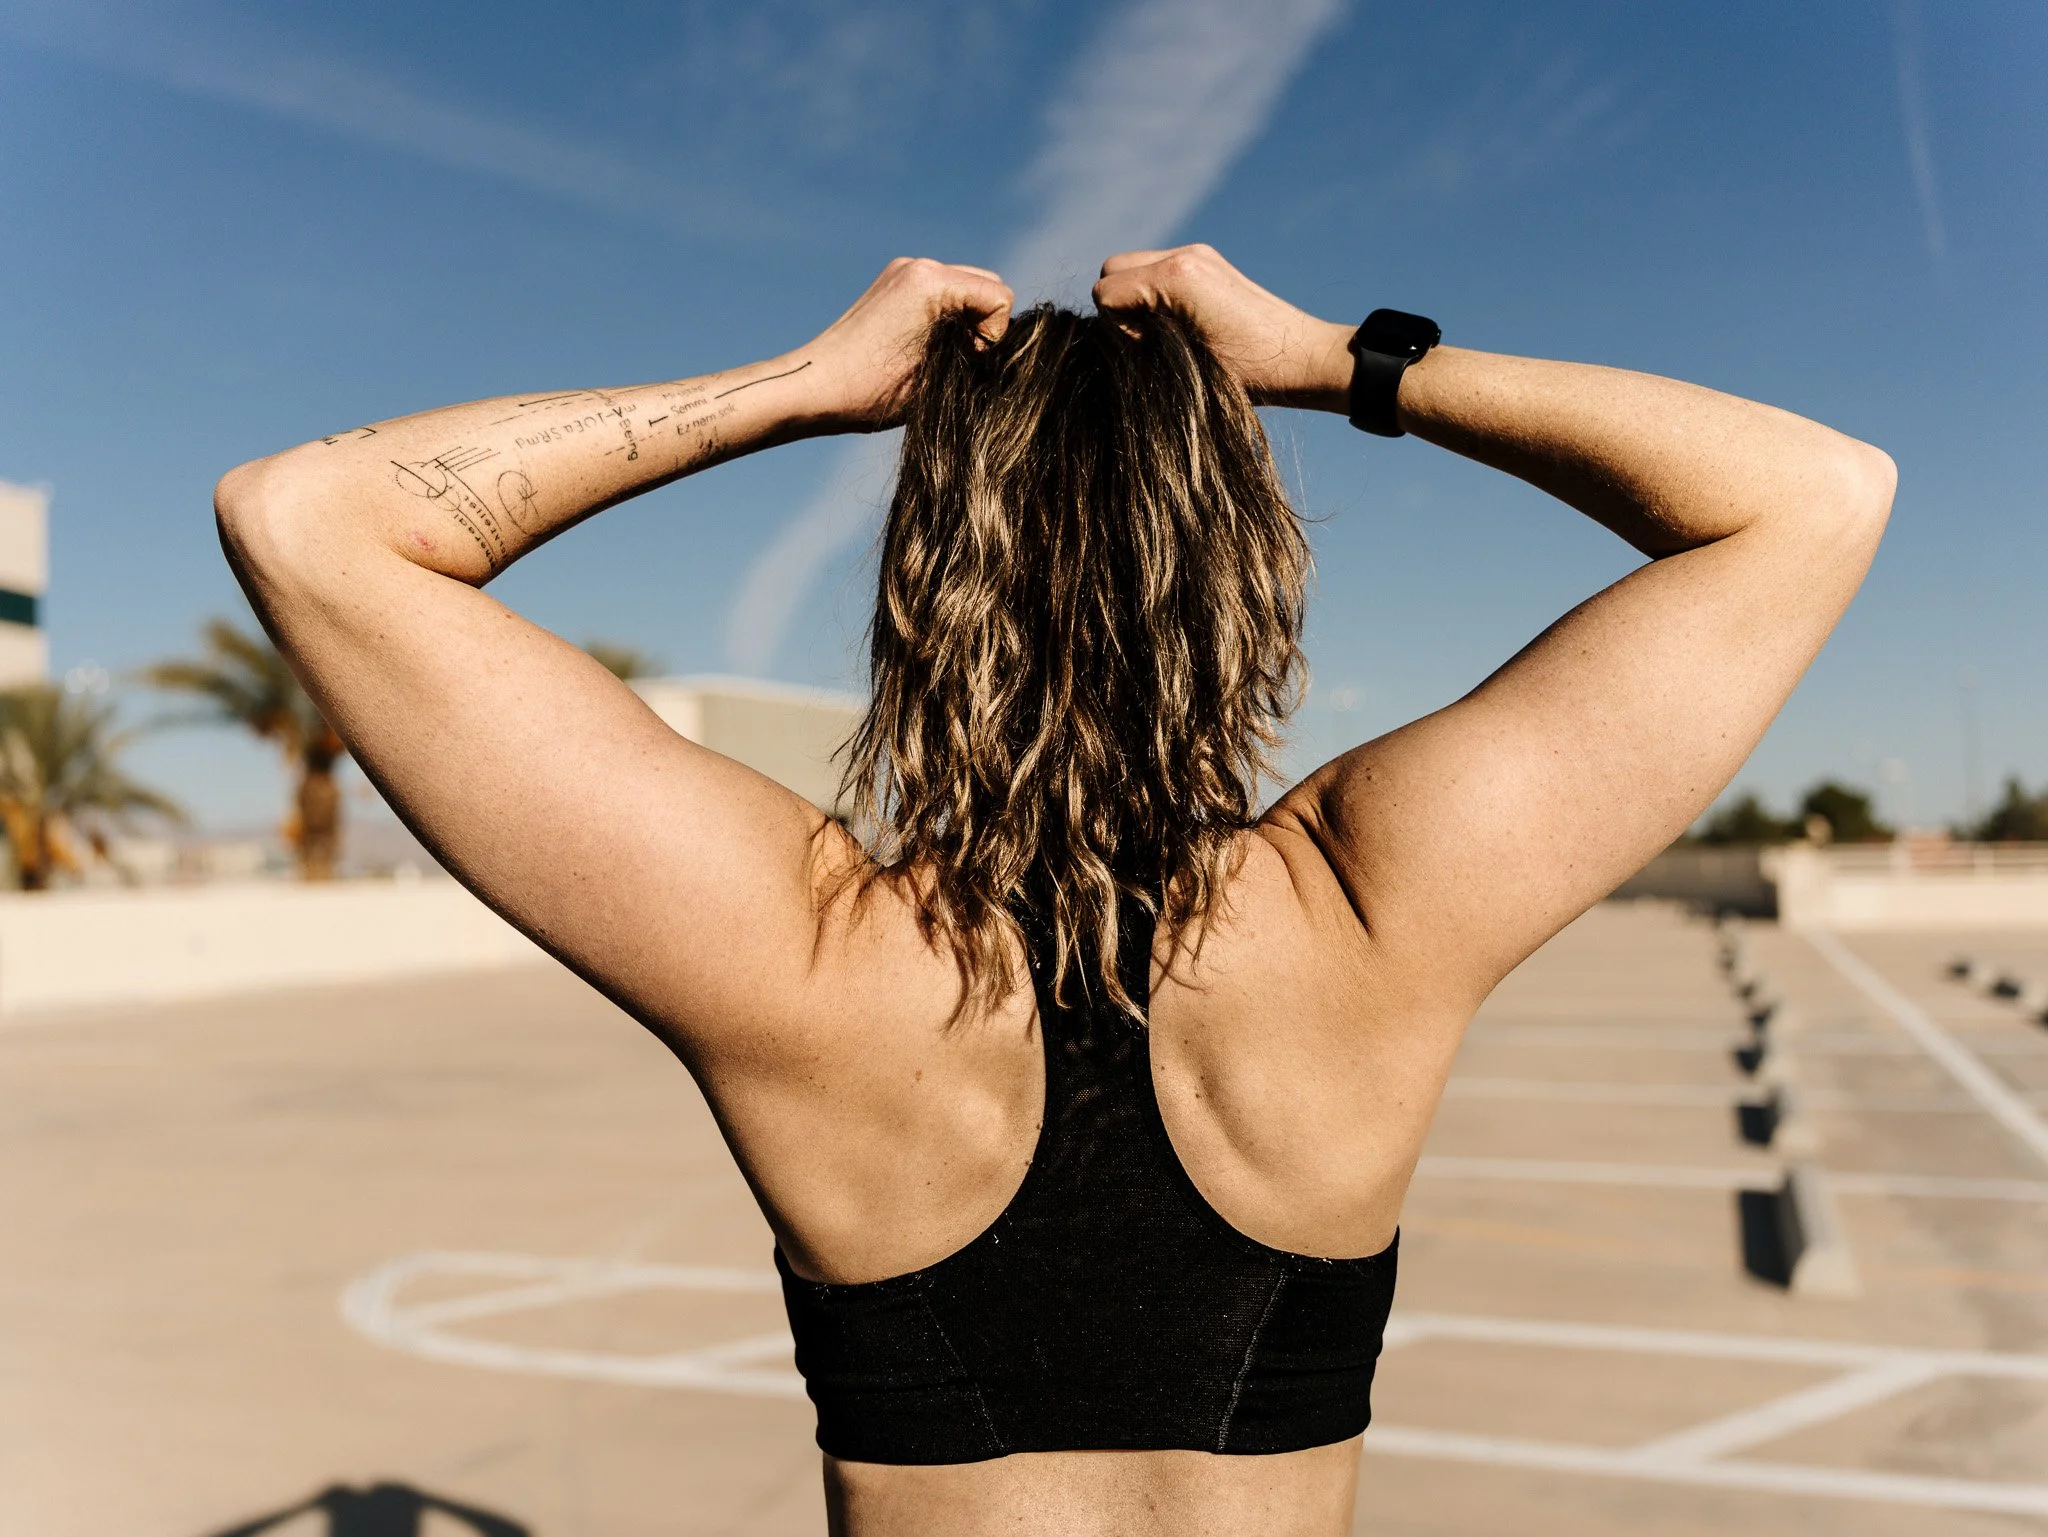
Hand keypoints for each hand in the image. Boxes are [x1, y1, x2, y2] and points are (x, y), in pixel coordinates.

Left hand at [805, 258, 1013, 430]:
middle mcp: (917, 267)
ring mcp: (902, 271)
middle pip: (985, 284)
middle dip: (983, 323)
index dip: (994, 336)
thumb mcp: (937, 378)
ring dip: (965, 319)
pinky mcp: (891, 283)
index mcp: (930, 283)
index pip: (999, 297)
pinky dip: (944, 314)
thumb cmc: (870, 391)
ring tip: (941, 355)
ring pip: (963, 286)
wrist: (813, 386)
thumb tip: (996, 353)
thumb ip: (974, 355)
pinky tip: (924, 345)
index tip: (968, 361)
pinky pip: (938, 290)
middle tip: (960, 359)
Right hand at [1092, 245, 1352, 409]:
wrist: (1305, 359)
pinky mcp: (1208, 263)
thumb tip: (1113, 346)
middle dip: (1121, 307)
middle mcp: (1186, 256)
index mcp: (1179, 276)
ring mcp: (1198, 255)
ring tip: (1169, 334)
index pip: (1106, 292)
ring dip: (1139, 300)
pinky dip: (1158, 295)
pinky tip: (1184, 323)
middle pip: (1113, 268)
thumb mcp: (1186, 369)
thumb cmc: (1252, 374)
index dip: (1117, 329)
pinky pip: (1158, 270)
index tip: (1149, 353)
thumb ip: (1141, 347)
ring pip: (1133, 267)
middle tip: (1153, 341)